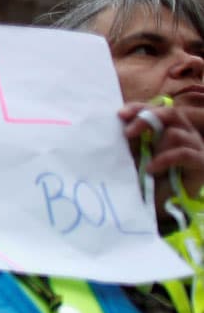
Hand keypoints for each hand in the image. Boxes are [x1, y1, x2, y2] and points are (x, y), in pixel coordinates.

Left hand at [124, 101, 203, 225]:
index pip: (156, 109)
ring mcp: (195, 147)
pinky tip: (152, 169)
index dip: (138, 108)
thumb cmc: (148, 178)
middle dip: (147, 118)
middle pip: (171, 113)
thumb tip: (117, 122)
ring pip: (175, 134)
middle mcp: (184, 133)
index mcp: (168, 128)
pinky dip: (164, 159)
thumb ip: (131, 140)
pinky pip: (183, 153)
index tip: (119, 115)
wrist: (162, 204)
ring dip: (156, 146)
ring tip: (146, 164)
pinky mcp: (201, 162)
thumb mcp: (135, 155)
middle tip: (128, 133)